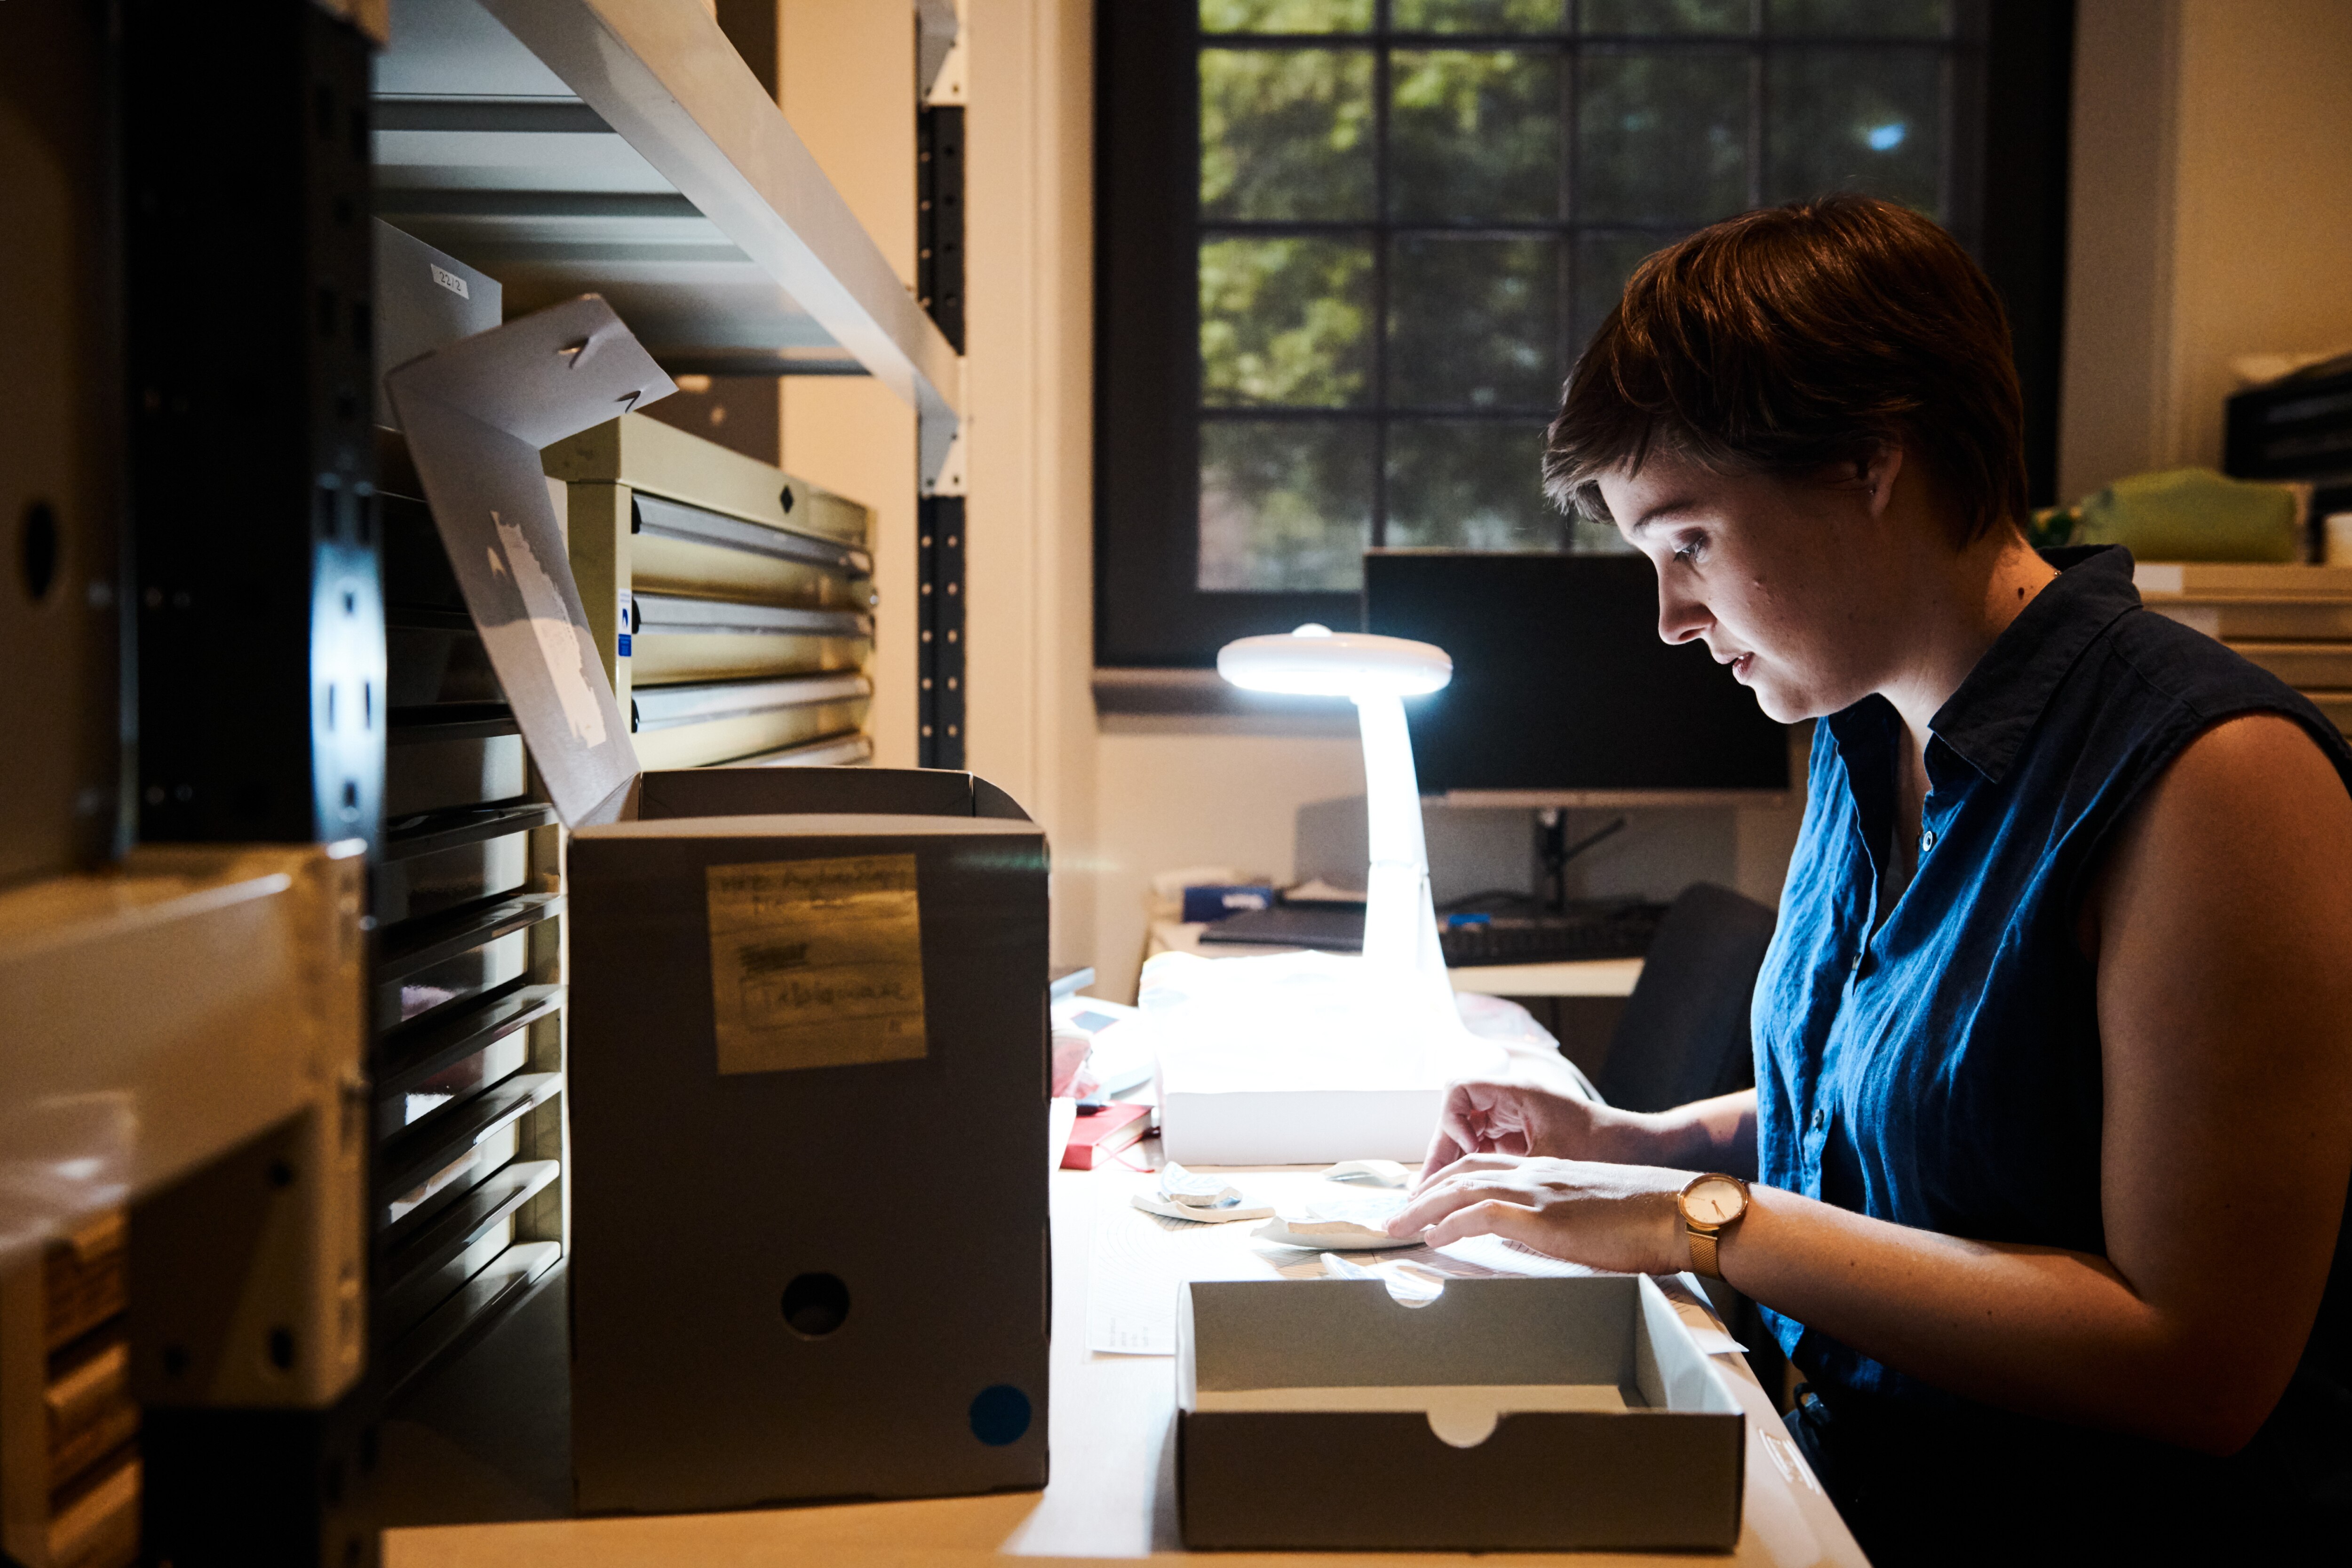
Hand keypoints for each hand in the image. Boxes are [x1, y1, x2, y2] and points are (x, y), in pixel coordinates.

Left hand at [1384, 1153, 1692, 1275]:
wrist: (1679, 1211)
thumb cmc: (1648, 1217)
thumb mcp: (1593, 1209)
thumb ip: (1561, 1215)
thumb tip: (1539, 1235)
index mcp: (1548, 1169)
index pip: (1483, 1166)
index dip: (1448, 1180)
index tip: (1424, 1197)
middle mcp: (1536, 1172)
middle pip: (1462, 1172)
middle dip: (1422, 1192)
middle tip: (1394, 1213)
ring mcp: (1538, 1191)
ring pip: (1462, 1189)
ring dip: (1423, 1208)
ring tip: (1396, 1226)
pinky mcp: (1544, 1216)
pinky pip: (1482, 1214)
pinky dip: (1452, 1223)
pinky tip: (1433, 1237)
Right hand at [1420, 1075, 1649, 1180]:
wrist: (1646, 1151)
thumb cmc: (1607, 1150)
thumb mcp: (1552, 1161)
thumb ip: (1508, 1174)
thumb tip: (1469, 1198)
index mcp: (1518, 1093)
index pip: (1459, 1090)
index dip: (1451, 1121)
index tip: (1465, 1150)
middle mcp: (1513, 1101)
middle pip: (1457, 1118)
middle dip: (1440, 1154)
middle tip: (1423, 1194)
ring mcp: (1518, 1119)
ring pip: (1468, 1136)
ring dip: (1452, 1166)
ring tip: (1436, 1203)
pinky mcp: (1524, 1139)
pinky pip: (1486, 1149)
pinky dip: (1472, 1171)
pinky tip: (1464, 1200)